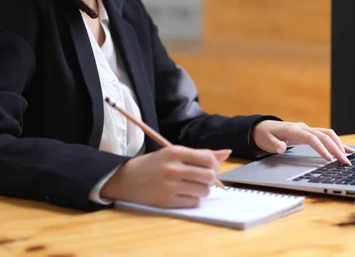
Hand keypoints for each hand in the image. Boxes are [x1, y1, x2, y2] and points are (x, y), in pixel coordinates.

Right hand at [101, 146, 231, 207]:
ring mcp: (170, 186)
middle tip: (202, 178)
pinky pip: (194, 202)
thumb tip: (227, 153)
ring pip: (204, 191)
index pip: (208, 159)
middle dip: (210, 178)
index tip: (210, 167)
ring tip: (192, 186)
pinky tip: (183, 194)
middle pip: (209, 176)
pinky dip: (193, 199)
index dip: (214, 165)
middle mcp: (173, 168)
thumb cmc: (154, 164)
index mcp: (175, 152)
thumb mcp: (174, 153)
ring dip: (202, 189)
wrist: (127, 179)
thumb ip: (201, 154)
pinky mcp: (167, 202)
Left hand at [252, 121, 354, 164]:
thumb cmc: (264, 135)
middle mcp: (303, 127)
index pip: (311, 138)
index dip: (321, 148)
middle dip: (336, 149)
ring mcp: (307, 129)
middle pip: (323, 136)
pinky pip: (325, 136)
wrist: (262, 127)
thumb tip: (281, 147)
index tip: (329, 159)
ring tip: (349, 157)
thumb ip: (273, 145)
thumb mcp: (265, 141)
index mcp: (293, 130)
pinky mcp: (309, 133)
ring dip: (339, 144)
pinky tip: (346, 150)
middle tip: (345, 162)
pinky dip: (336, 142)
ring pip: (328, 134)